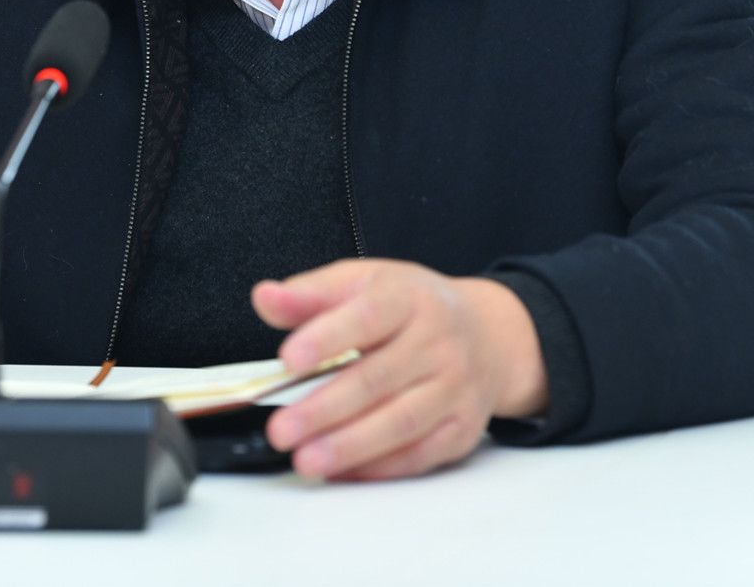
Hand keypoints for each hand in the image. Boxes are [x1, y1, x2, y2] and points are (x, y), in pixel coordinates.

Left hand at [252, 259, 547, 481]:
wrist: (488, 335)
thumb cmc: (412, 308)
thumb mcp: (364, 282)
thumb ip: (311, 294)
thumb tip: (265, 297)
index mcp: (408, 299)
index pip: (368, 316)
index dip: (328, 338)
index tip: (290, 358)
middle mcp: (438, 343)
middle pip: (379, 379)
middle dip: (325, 409)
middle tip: (282, 430)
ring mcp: (455, 388)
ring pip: (401, 422)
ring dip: (350, 446)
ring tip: (306, 460)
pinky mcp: (462, 429)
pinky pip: (420, 454)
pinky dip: (379, 467)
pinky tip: (342, 470)